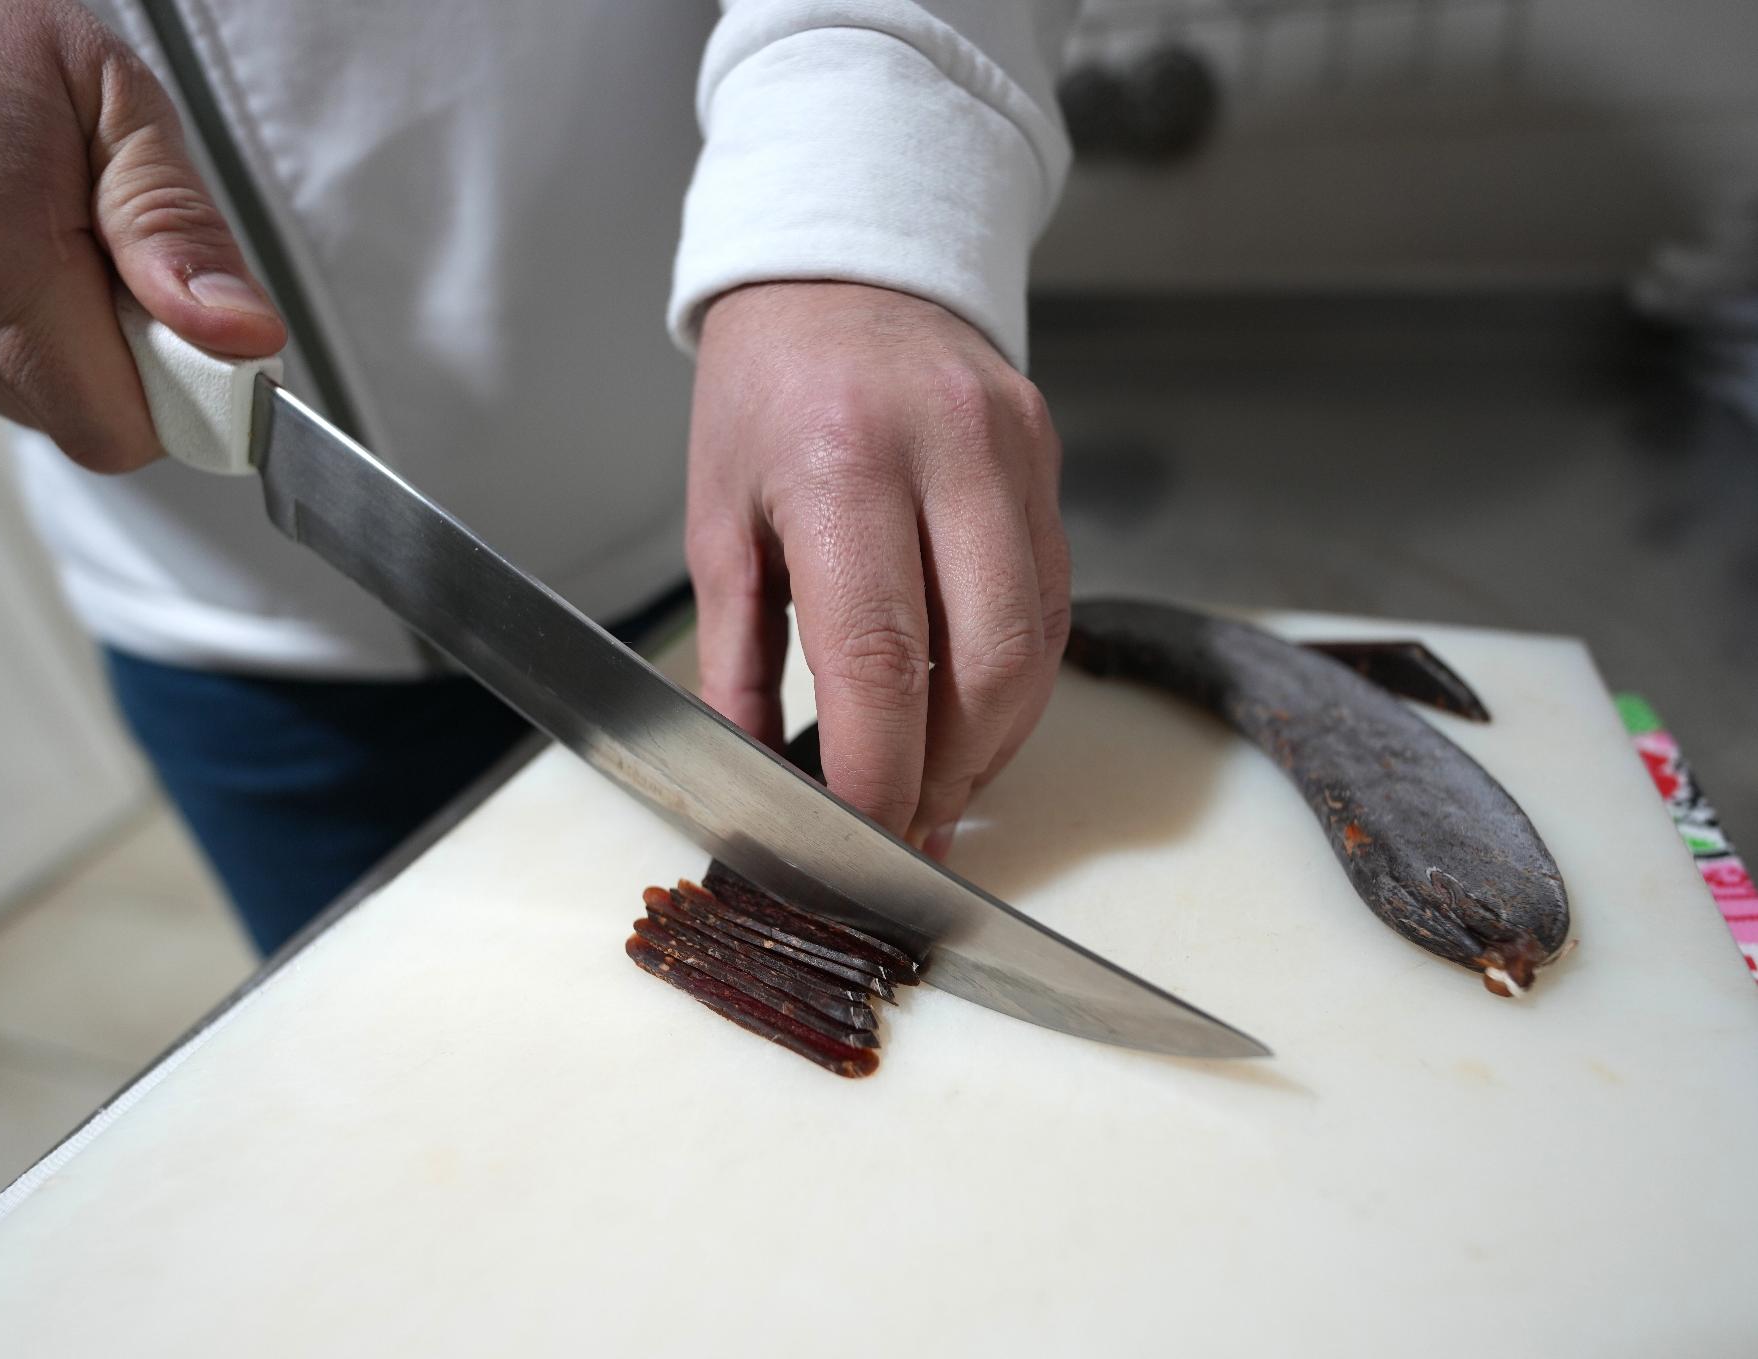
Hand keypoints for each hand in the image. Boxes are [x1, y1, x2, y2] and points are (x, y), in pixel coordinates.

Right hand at [0, 0, 283, 470]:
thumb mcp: (104, 91)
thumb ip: (176, 227)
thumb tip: (241, 338)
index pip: (112, 427)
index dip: (174, 397)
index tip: (196, 339)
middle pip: (61, 417)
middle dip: (112, 359)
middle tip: (108, 252)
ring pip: (0, 386)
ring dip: (42, 332)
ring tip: (29, 216)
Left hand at [687, 282, 1069, 858]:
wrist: (839, 265)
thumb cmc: (762, 393)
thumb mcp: (718, 522)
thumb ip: (735, 660)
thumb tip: (755, 777)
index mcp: (839, 463)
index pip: (881, 657)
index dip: (879, 770)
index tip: (857, 836)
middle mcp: (944, 452)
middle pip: (989, 662)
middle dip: (952, 773)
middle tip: (907, 830)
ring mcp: (1013, 450)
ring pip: (1041, 641)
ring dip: (994, 740)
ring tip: (938, 788)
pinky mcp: (1047, 454)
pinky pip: (1055, 596)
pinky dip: (1017, 677)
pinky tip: (970, 714)